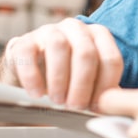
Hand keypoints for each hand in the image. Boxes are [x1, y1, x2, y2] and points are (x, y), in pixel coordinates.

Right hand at [1, 18, 122, 108]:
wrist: (33, 70)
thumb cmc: (69, 77)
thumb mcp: (90, 81)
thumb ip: (104, 91)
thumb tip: (113, 108)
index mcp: (99, 36)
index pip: (111, 59)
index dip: (105, 86)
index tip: (97, 106)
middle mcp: (76, 28)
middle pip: (86, 54)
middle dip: (82, 84)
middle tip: (76, 106)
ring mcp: (49, 31)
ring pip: (58, 48)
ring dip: (59, 79)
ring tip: (58, 101)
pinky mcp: (24, 40)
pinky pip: (28, 55)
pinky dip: (32, 77)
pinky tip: (37, 94)